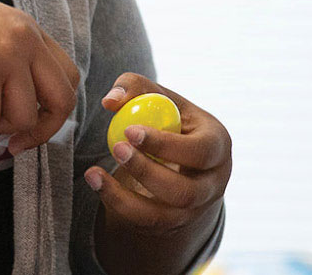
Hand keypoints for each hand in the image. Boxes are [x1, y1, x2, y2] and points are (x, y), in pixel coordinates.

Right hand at [0, 0, 78, 154]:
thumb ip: (15, 56)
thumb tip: (31, 107)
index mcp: (28, 29)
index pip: (68, 77)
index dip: (55, 109)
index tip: (32, 124)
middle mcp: (23, 40)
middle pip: (61, 101)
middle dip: (41, 131)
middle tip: (15, 143)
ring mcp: (3, 56)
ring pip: (22, 118)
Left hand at [84, 73, 231, 234]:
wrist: (175, 153)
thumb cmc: (167, 117)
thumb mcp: (158, 97)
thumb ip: (135, 88)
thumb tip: (111, 101)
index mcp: (217, 145)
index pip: (200, 152)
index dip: (166, 145)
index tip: (129, 130)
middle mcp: (213, 183)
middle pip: (186, 191)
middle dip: (147, 172)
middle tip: (116, 148)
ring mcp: (194, 209)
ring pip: (164, 216)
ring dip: (125, 197)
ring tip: (94, 173)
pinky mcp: (172, 224)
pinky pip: (145, 224)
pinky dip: (117, 205)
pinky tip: (95, 182)